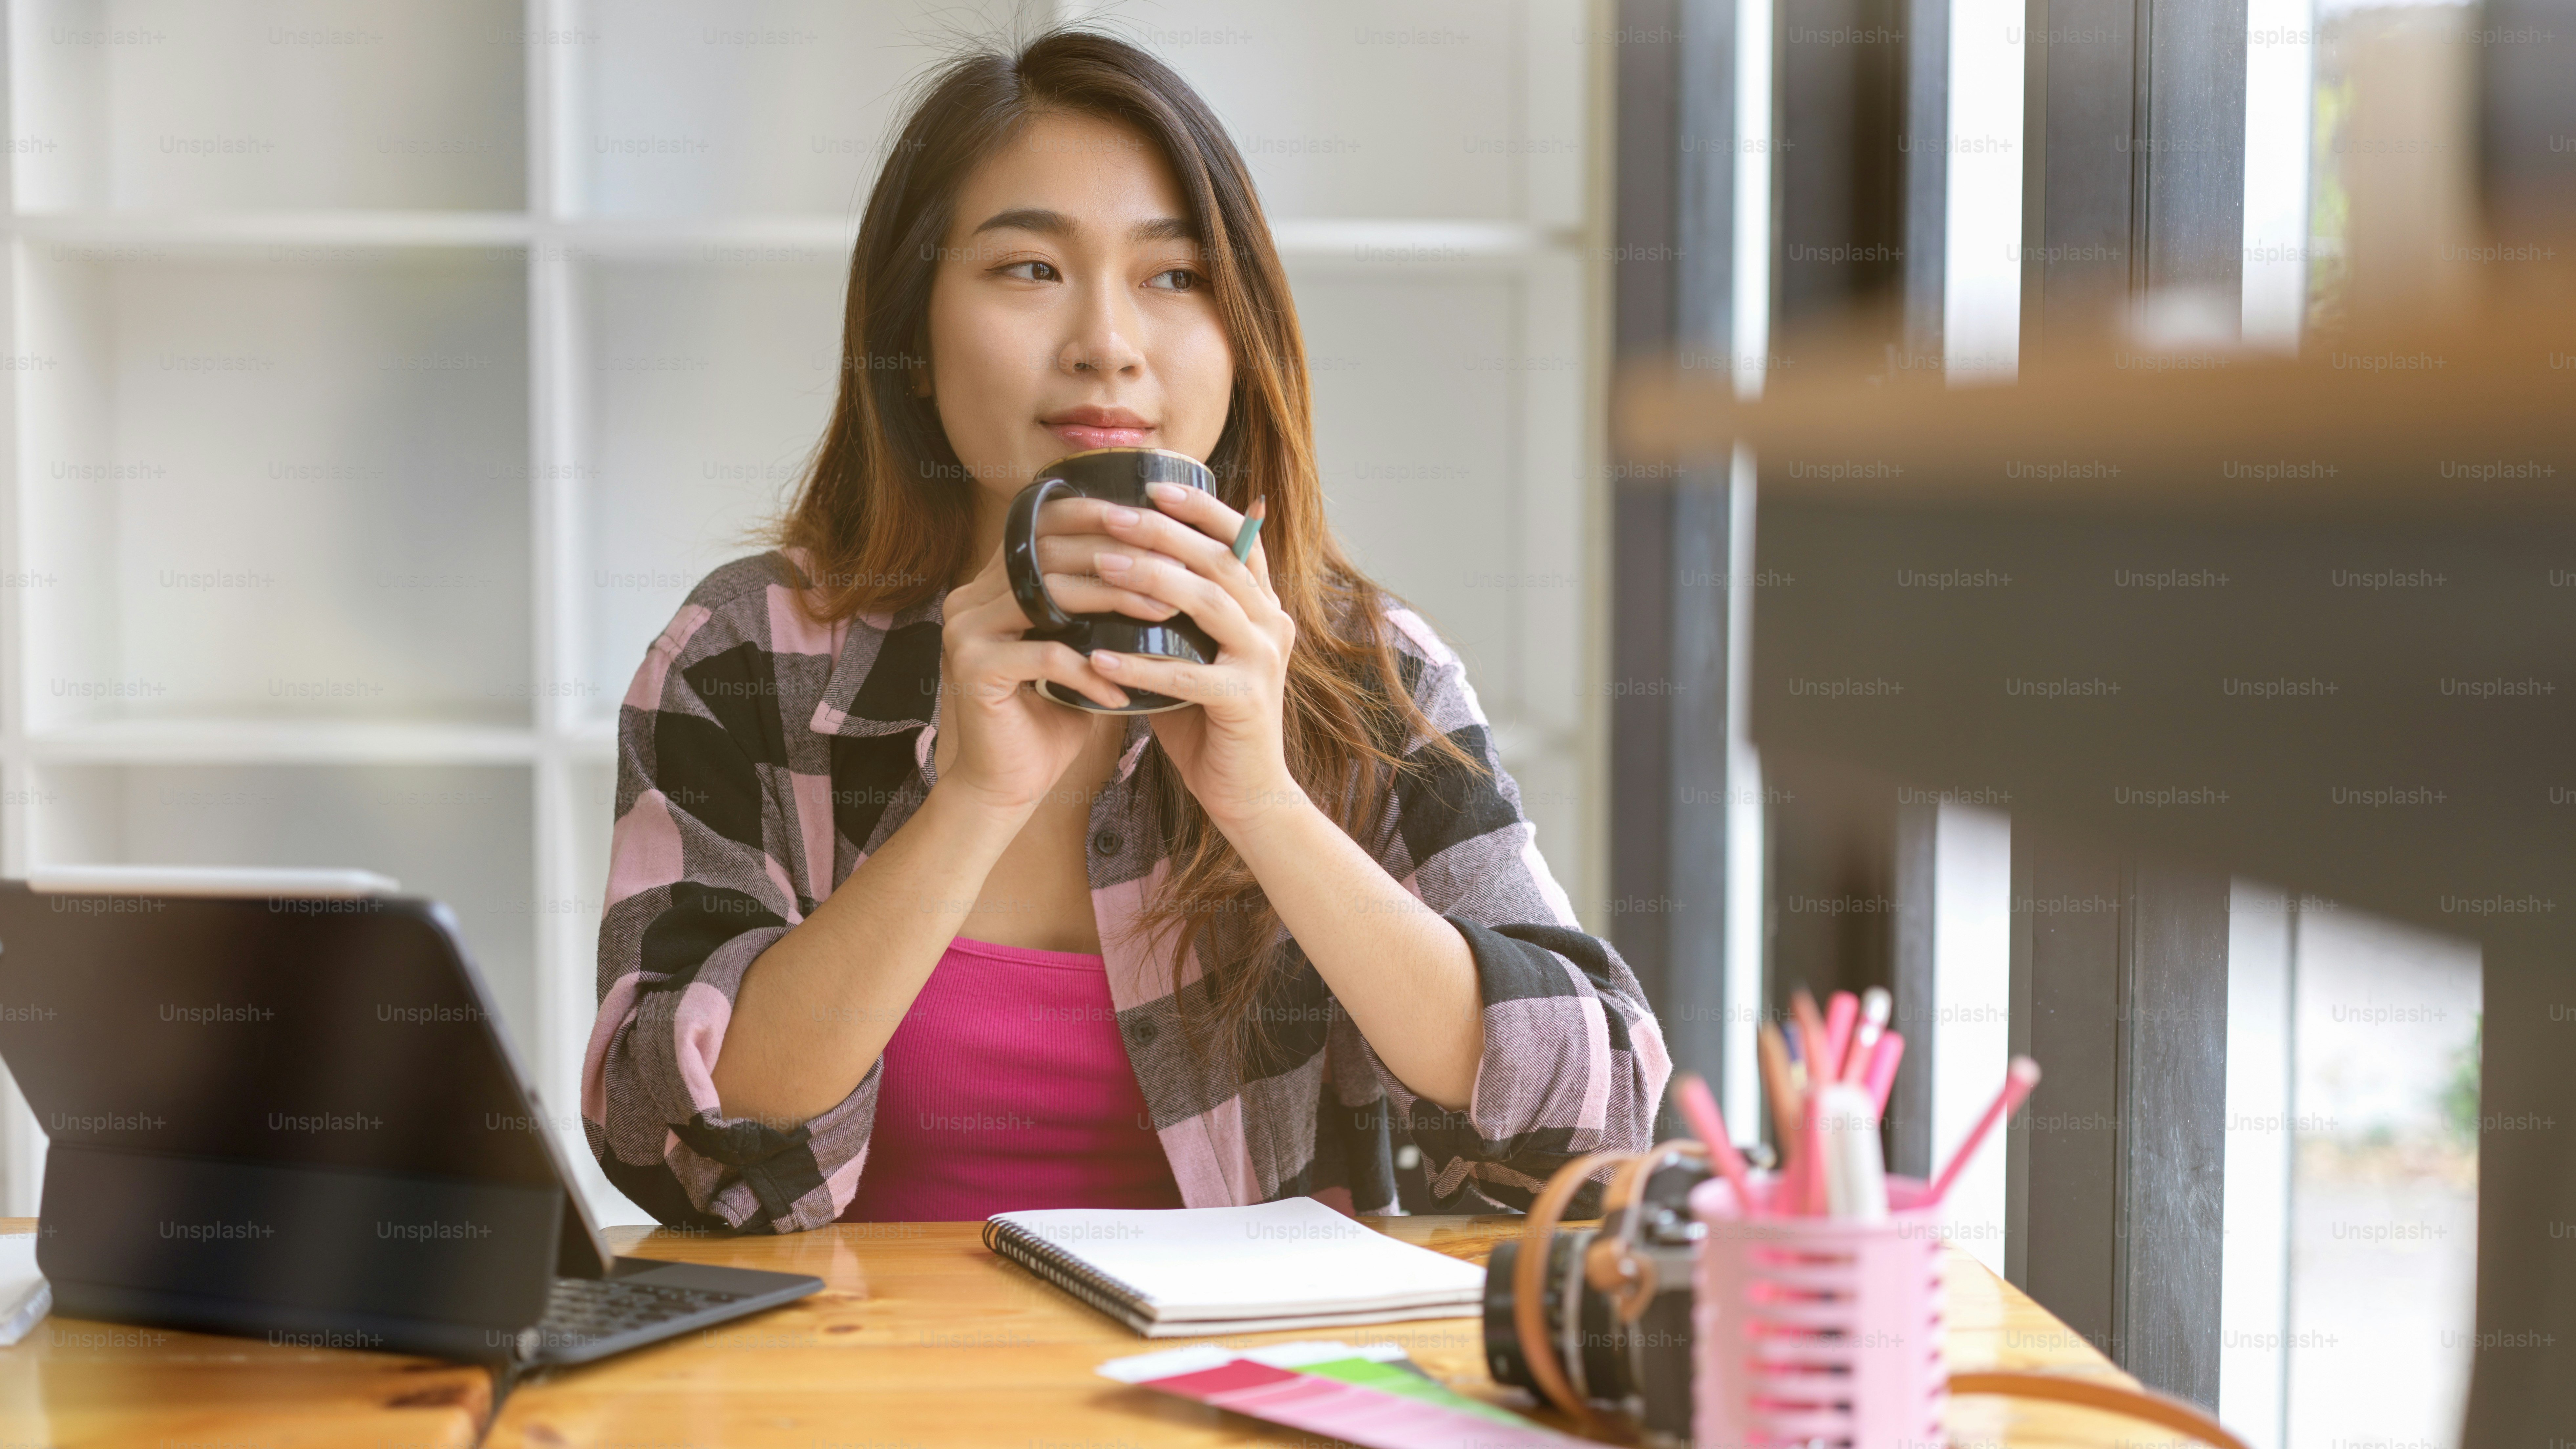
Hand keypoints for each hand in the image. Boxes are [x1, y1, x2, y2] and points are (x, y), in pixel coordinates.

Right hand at [934, 504, 1185, 813]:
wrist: (1007, 782)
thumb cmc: (1050, 713)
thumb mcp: (1078, 647)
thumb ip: (1096, 604)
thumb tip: (1160, 560)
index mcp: (993, 582)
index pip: (1044, 524)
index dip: (1098, 515)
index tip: (1159, 526)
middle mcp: (970, 597)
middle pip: (1050, 550)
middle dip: (1120, 556)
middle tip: (1176, 568)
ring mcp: (966, 630)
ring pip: (1050, 593)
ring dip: (1114, 602)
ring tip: (1164, 616)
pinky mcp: (973, 668)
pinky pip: (1045, 654)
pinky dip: (1089, 671)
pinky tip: (1123, 689)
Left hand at [1085, 482, 1302, 832]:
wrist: (1247, 793)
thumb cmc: (1208, 723)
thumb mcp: (1192, 655)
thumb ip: (1172, 616)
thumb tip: (1117, 569)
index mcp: (1263, 607)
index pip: (1238, 540)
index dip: (1200, 508)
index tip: (1154, 485)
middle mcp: (1271, 624)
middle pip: (1218, 559)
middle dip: (1163, 531)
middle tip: (1111, 513)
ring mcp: (1262, 660)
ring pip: (1207, 602)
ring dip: (1150, 579)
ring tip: (1100, 564)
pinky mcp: (1245, 701)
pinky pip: (1187, 675)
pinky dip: (1141, 665)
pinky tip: (1100, 655)